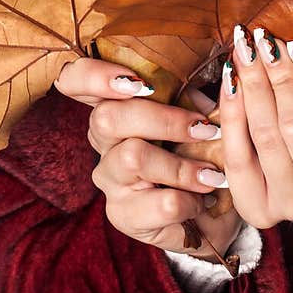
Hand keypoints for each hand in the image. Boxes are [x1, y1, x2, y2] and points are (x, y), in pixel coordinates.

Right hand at [53, 58, 243, 260]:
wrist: (203, 216)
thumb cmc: (196, 156)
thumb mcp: (196, 119)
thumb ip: (194, 98)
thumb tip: (216, 84)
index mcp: (115, 106)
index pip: (76, 80)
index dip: (95, 76)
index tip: (138, 83)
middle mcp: (102, 140)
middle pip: (107, 117)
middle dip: (164, 120)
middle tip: (204, 130)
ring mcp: (108, 178)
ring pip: (133, 157)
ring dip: (182, 167)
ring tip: (212, 176)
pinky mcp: (122, 214)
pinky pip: (159, 203)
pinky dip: (190, 201)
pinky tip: (202, 201)